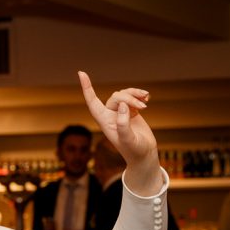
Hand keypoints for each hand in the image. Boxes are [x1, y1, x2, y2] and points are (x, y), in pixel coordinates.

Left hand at [78, 71, 160, 195]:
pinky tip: (148, 98)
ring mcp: (120, 113)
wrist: (144, 155)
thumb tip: (123, 106)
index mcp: (105, 122)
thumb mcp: (128, 140)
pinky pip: (132, 97)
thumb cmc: (134, 151)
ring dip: (135, 95)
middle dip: (129, 98)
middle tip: (143, 107)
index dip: (87, 88)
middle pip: (116, 97)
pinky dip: (139, 95)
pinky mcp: (131, 111)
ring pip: (124, 94)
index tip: (81, 73)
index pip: (93, 102)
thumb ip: (123, 124)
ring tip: (147, 99)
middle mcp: (110, 116)